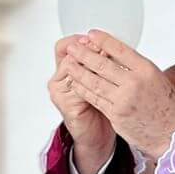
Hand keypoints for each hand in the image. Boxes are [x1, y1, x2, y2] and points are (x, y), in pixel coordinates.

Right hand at [49, 36, 116, 173]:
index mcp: (65, 68)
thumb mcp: (101, 79)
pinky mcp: (66, 105)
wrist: (97, 135)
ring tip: (107, 59)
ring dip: (90, 63)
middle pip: (67, 55)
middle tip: (104, 47)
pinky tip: (106, 79)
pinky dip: (92, 82)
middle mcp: (58, 78)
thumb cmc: (102, 106)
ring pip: (72, 69)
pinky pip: (78, 88)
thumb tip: (116, 43)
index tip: (100, 38)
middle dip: (88, 49)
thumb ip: (102, 63)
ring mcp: (60, 92)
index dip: (82, 41)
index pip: (66, 46)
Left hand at [61, 31, 174, 159]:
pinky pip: (95, 99)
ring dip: (78, 71)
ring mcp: (123, 100)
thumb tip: (119, 56)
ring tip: (69, 62)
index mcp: (146, 70)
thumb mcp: (159, 80)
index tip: (92, 34)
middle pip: (102, 64)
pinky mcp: (116, 115)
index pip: (120, 50)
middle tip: (73, 46)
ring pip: (94, 82)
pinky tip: (75, 82)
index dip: (103, 41)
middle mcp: (134, 83)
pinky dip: (83, 89)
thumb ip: (139, 69)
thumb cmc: (169, 107)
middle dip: (84, 54)